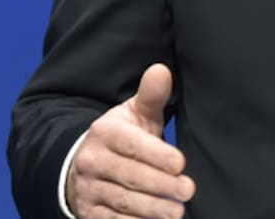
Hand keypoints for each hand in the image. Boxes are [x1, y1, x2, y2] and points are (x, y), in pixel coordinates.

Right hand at [66, 64, 195, 218]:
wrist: (86, 164)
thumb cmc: (123, 136)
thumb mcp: (135, 113)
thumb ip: (151, 95)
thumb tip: (161, 70)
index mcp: (105, 132)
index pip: (130, 144)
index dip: (155, 154)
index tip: (180, 163)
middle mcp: (91, 161)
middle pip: (129, 175)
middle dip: (161, 185)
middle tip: (188, 190)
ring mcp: (88, 189)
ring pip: (121, 201)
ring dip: (151, 209)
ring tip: (177, 212)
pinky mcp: (89, 213)